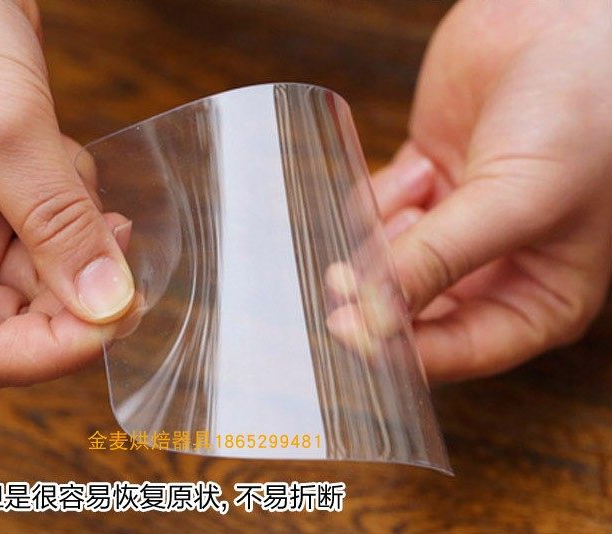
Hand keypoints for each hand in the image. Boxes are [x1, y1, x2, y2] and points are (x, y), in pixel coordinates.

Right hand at [0, 0, 134, 387]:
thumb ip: (56, 224)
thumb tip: (108, 304)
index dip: (52, 350)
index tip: (114, 320)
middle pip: (22, 318)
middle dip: (77, 286)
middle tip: (121, 249)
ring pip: (49, 272)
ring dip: (78, 233)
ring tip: (67, 168)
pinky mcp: (4, 192)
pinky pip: (58, 227)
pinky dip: (76, 200)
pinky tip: (62, 154)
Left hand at [332, 0, 611, 380]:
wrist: (569, 18)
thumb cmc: (585, 112)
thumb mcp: (518, 199)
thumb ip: (441, 259)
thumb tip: (375, 317)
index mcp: (541, 295)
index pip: (461, 350)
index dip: (404, 350)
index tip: (350, 335)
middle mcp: (495, 268)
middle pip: (416, 311)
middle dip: (379, 297)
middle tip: (340, 283)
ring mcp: (457, 225)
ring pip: (389, 263)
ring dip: (379, 245)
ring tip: (403, 207)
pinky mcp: (425, 181)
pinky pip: (378, 213)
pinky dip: (378, 200)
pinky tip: (414, 173)